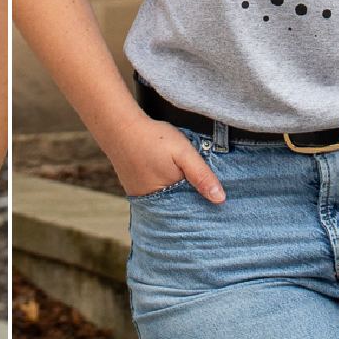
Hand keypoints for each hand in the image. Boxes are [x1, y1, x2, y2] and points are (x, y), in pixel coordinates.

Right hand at [103, 115, 224, 202]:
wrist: (118, 125)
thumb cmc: (151, 137)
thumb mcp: (182, 152)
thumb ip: (201, 174)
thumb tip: (220, 199)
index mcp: (164, 198)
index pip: (190, 212)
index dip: (204, 207)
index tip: (217, 204)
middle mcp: (150, 203)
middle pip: (178, 210)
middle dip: (191, 203)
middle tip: (203, 191)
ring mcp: (140, 197)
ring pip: (167, 203)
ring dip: (178, 197)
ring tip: (187, 185)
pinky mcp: (134, 189)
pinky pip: (156, 196)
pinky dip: (166, 191)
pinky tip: (171, 179)